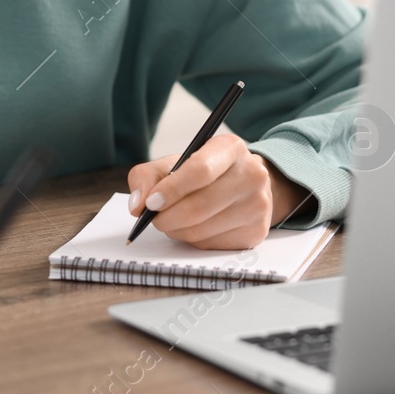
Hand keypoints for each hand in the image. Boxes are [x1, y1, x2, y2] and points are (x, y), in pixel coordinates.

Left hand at [126, 134, 310, 249]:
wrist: (246, 186)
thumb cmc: (205, 174)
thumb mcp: (176, 163)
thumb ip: (148, 176)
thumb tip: (137, 205)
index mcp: (231, 148)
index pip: (200, 170)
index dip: (171, 190)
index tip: (151, 203)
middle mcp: (252, 174)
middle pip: (198, 206)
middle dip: (167, 217)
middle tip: (154, 218)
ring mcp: (257, 205)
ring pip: (201, 230)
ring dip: (177, 230)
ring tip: (174, 220)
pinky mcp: (256, 232)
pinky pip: (210, 245)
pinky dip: (193, 240)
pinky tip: (196, 227)